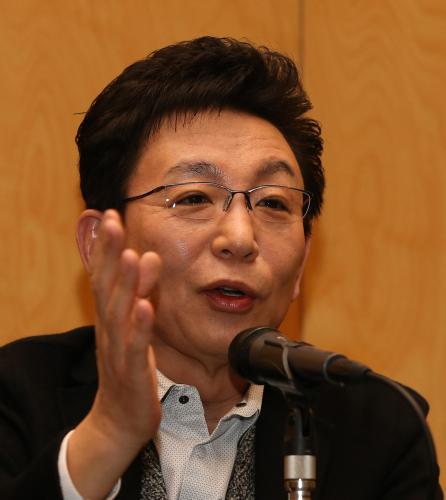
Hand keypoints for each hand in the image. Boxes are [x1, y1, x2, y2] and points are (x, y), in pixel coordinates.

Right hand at [68, 209, 161, 498]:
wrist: (119, 420)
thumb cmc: (128, 368)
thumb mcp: (130, 327)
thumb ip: (137, 293)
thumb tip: (147, 257)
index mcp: (109, 318)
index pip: (103, 276)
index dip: (105, 247)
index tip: (111, 215)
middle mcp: (109, 329)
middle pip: (106, 287)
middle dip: (109, 254)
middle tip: (113, 221)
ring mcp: (118, 350)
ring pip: (119, 313)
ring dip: (124, 283)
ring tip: (132, 254)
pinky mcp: (133, 372)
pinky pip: (136, 347)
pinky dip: (140, 326)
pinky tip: (145, 306)